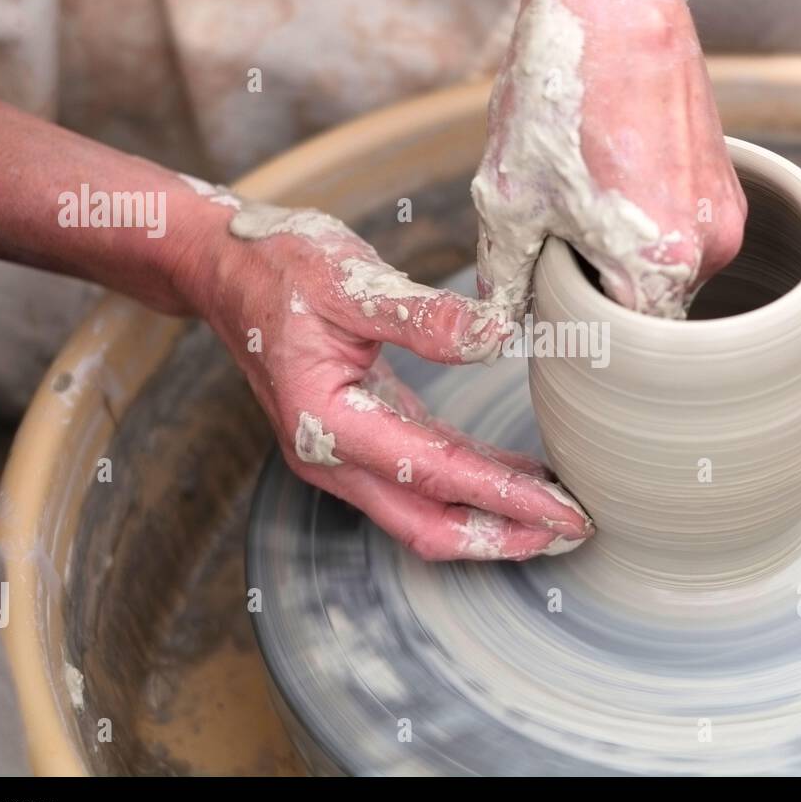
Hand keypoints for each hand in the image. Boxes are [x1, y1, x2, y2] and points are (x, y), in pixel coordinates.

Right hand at [190, 200, 593, 560]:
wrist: (225, 267)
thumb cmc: (279, 265)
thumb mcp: (351, 279)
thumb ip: (424, 315)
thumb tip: (498, 334)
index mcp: (327, 422)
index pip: (434, 475)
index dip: (504, 498)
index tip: (565, 509)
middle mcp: (330, 455)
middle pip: (427, 525)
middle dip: (503, 537)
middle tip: (575, 532)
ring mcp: (342, 454)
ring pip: (423, 514)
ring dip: (489, 520)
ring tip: (557, 515)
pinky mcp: (358, 438)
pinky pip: (419, 482)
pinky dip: (469, 488)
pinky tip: (515, 478)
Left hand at [473, 0, 745, 318]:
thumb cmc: (560, 96)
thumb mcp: (510, 200)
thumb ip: (507, 281)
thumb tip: (495, 333)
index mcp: (664, 265)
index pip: (630, 344)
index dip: (585, 330)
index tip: (554, 301)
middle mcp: (713, 246)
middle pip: (651, 307)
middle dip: (603, 287)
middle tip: (560, 236)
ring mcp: (727, 210)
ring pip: (669, 266)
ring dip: (626, 252)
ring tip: (587, 194)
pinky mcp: (729, 179)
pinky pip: (686, 226)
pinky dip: (648, 219)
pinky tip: (614, 173)